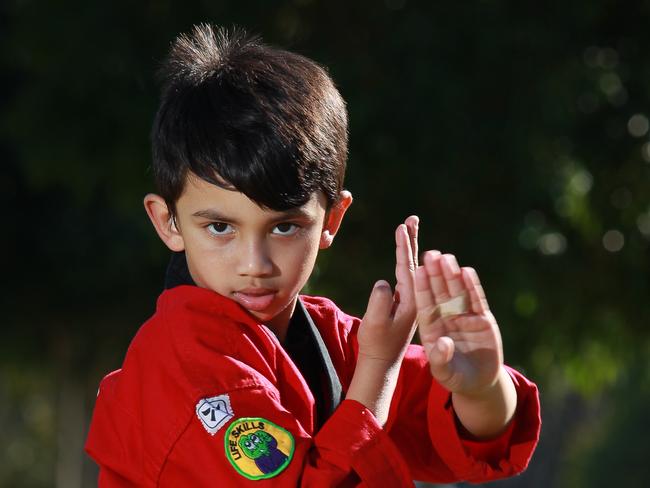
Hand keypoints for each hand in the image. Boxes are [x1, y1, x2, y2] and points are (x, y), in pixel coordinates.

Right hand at [356, 216, 418, 365]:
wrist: (381, 363)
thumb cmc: (377, 345)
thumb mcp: (375, 324)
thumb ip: (379, 302)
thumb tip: (383, 282)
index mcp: (414, 303)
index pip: (410, 269)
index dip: (405, 248)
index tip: (402, 228)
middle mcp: (417, 299)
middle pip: (416, 264)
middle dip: (412, 241)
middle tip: (412, 219)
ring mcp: (412, 301)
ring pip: (413, 269)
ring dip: (410, 249)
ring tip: (408, 229)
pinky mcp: (406, 304)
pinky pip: (407, 278)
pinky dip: (405, 263)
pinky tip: (405, 255)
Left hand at [415, 251, 502, 395]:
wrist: (479, 384)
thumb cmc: (455, 379)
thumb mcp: (444, 374)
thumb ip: (440, 360)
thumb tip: (443, 343)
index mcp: (432, 328)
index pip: (425, 304)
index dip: (421, 288)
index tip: (416, 270)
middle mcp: (447, 318)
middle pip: (440, 292)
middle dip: (434, 274)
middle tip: (429, 254)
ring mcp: (464, 317)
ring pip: (457, 292)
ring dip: (451, 275)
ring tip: (446, 257)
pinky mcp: (483, 320)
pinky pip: (476, 300)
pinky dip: (472, 286)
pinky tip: (466, 271)